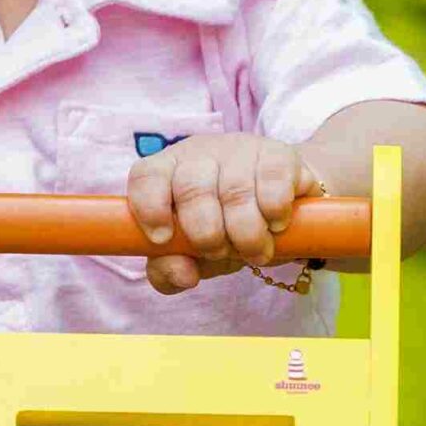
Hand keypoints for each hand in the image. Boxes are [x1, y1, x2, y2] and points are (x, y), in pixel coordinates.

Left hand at [126, 134, 318, 294]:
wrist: (279, 210)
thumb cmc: (223, 229)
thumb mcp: (192, 255)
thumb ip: (171, 269)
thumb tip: (182, 275)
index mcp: (167, 173)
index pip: (146, 177)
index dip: (150, 208)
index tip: (163, 238)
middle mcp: (199, 155)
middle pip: (191, 189)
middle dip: (206, 234)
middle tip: (221, 253)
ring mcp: (239, 150)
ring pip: (235, 191)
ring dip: (246, 234)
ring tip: (255, 251)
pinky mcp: (278, 154)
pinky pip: (273, 183)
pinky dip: (274, 214)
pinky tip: (276, 225)